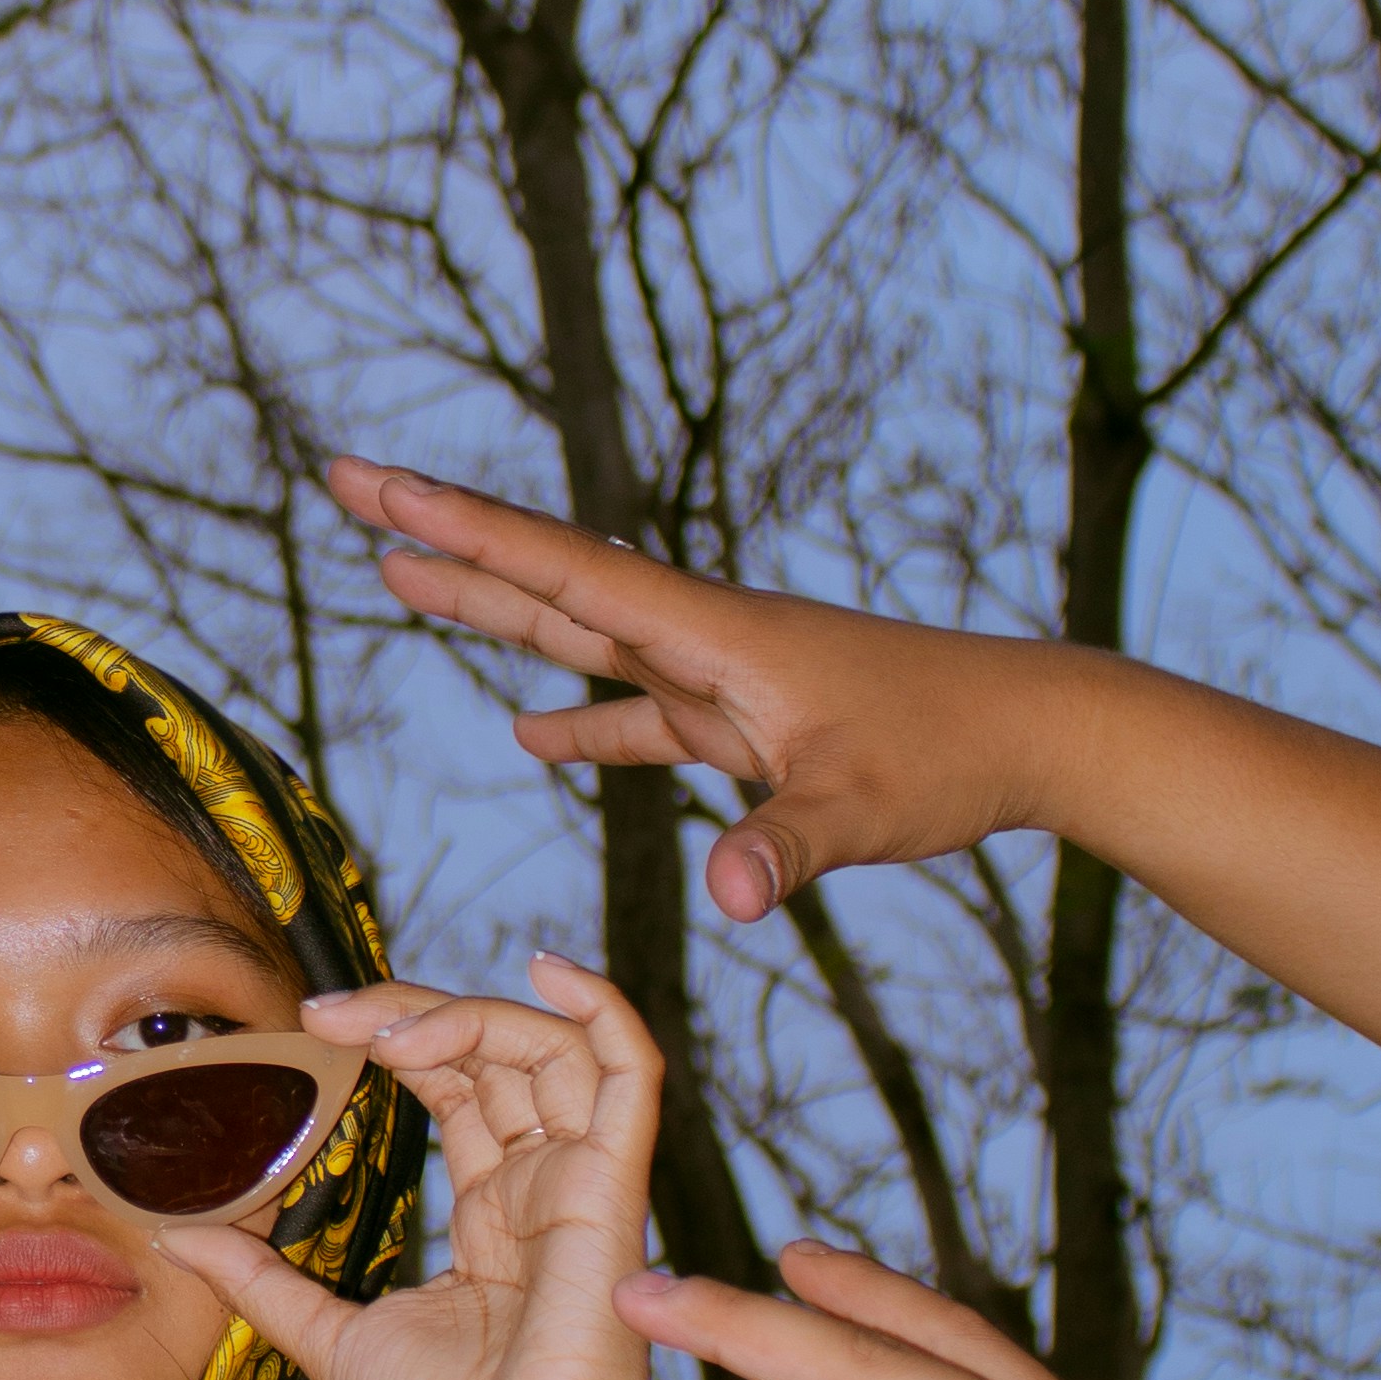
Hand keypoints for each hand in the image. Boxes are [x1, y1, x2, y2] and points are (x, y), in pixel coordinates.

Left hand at [164, 953, 658, 1379]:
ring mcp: (585, 1184)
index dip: (400, 1041)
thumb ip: (264, 1281)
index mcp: (497, 1218)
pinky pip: (630, 1073)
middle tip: (333, 1012)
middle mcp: (547, 1189)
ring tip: (392, 1027)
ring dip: (472, 1012)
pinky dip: (602, 1009)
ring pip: (553, 1048)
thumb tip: (179, 1236)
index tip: (316, 1025)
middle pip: (499, 1055)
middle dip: (416, 1014)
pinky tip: (547, 971)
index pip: (462, 1089)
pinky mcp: (614, 1189)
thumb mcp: (330, 1340)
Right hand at [325, 458, 1077, 919]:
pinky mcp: (744, 720)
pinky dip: (582, 719)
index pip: (562, 571)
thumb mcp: (862, 809)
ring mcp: (719, 674)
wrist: (1032, 732)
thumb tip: (724, 897)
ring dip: (491, 607)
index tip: (376, 483)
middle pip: (547, 578)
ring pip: (579, 635)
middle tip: (348, 482)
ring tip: (398, 577)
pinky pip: (639, 713)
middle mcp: (701, 636)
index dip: (463, 527)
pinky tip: (527, 730)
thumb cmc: (953, 756)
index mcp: (712, 633)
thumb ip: (785, 845)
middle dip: (447, 534)